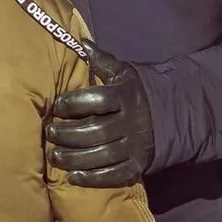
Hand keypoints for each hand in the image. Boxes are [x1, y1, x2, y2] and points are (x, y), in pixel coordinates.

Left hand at [46, 48, 156, 186]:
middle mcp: (131, 122)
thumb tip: (82, 42)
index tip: (56, 106)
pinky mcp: (138, 166)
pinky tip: (73, 177)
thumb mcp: (123, 73)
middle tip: (49, 133)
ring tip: (54, 156)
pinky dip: (92, 179)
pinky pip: (114, 176)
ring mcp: (135, 146)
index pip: (96, 100)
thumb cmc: (135, 92)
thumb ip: (102, 60)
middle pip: (95, 131)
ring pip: (101, 156)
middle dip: (67, 134)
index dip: (72, 104)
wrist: (172, 116)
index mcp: (125, 97)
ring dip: (74, 159)